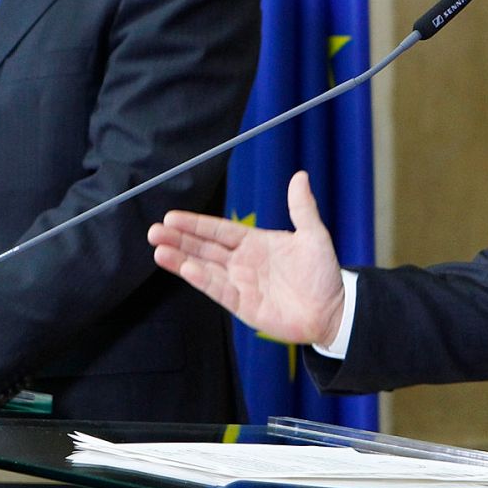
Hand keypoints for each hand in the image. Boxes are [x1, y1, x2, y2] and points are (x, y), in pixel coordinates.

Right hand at [148, 170, 345, 348]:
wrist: (333, 311)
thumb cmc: (324, 274)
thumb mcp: (314, 235)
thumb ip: (302, 208)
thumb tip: (299, 176)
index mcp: (254, 242)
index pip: (218, 230)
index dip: (195, 224)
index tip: (172, 217)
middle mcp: (242, 262)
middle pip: (204, 248)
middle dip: (179, 239)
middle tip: (154, 231)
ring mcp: (240, 284)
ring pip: (204, 268)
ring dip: (181, 259)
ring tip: (159, 250)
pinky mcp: (243, 305)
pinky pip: (218, 290)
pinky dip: (201, 280)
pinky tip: (185, 269)